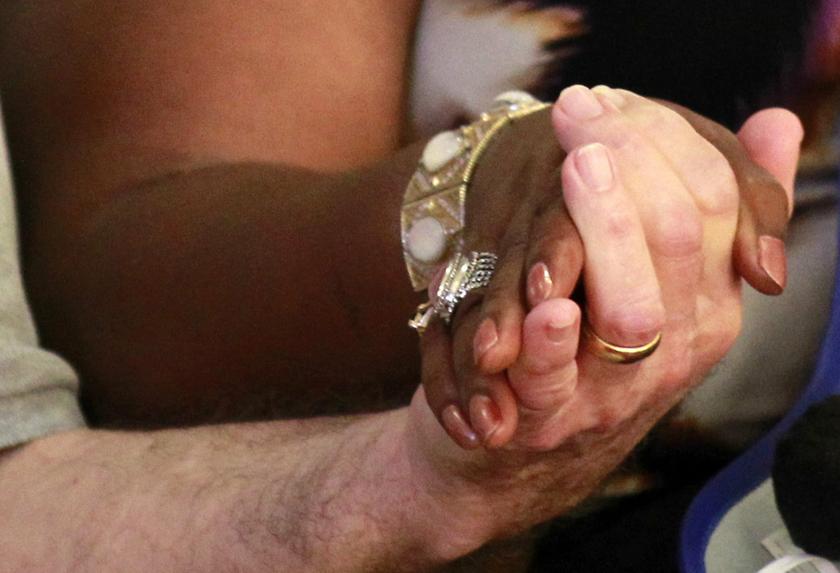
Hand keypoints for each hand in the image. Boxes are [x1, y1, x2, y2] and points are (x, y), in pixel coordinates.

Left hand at [421, 86, 801, 449]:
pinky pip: (557, 381)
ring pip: (630, 306)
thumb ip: (715, 208)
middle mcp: (678, 344)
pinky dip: (551, 340)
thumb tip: (779, 122)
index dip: (662, 138)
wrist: (533, 439)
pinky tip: (546, 300)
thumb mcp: (657, 275)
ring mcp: (619, 388)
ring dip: (604, 228)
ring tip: (578, 165)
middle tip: (579, 107)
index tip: (610, 97)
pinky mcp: (551, 419)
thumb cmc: (595, 336)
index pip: (714, 200)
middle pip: (677, 237)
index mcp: (711, 300)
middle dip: (628, 159)